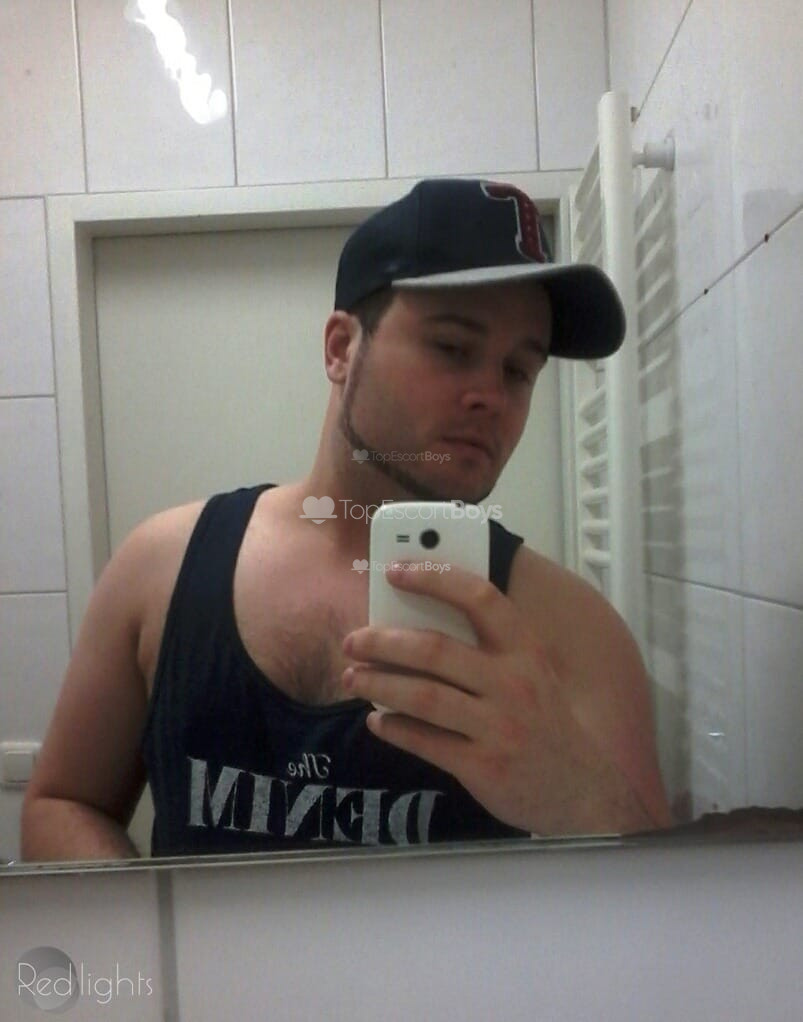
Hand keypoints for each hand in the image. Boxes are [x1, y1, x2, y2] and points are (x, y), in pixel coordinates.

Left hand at [342, 563, 655, 835]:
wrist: (584, 790)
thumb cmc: (545, 722)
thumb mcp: (532, 673)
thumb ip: (490, 648)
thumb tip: (418, 622)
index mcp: (525, 651)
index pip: (479, 598)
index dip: (434, 579)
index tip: (396, 571)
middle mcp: (514, 684)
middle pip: (435, 650)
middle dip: (384, 642)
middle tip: (354, 640)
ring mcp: (499, 727)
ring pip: (423, 696)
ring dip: (379, 684)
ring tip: (353, 677)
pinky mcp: (484, 766)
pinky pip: (426, 741)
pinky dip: (395, 728)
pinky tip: (377, 720)